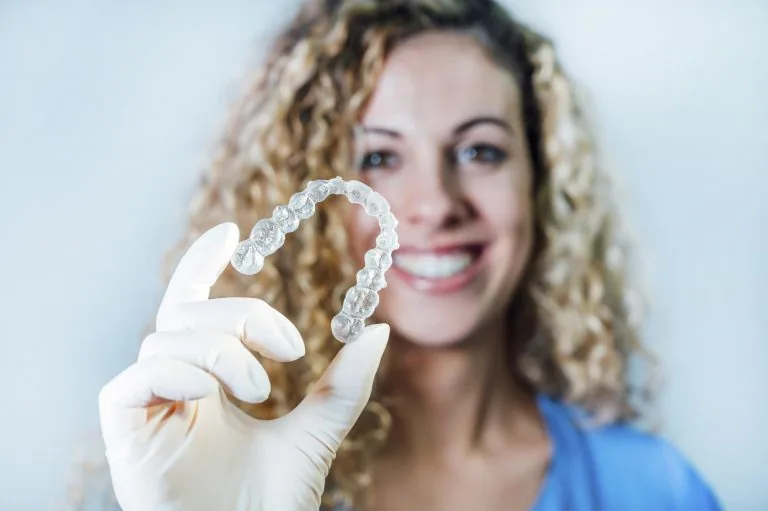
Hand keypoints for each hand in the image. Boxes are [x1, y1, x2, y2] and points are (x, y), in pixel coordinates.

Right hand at [98, 223, 389, 510]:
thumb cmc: (271, 503)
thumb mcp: (317, 433)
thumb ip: (344, 387)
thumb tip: (378, 330)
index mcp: (209, 381)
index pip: (194, 308)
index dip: (202, 265)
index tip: (229, 234)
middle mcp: (173, 386)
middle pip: (185, 314)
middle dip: (241, 315)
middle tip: (290, 348)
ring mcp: (146, 407)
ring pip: (166, 337)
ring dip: (222, 350)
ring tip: (262, 388)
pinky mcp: (122, 430)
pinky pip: (137, 376)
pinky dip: (181, 371)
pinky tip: (217, 393)